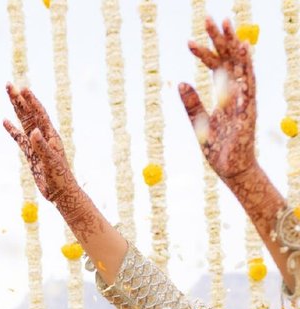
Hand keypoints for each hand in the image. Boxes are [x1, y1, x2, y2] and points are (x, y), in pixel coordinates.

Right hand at [4, 85, 77, 205]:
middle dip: (19, 99)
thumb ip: (41, 146)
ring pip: (23, 122)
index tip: (22, 88)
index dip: (30, 101)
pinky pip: (19, 138)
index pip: (39, 113)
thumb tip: (34, 131)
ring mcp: (35, 143)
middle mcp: (43, 135)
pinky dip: (12, 130)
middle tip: (8, 85)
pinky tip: (5, 121)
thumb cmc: (59, 176)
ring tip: (9, 95)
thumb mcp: (50, 161)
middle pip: (29, 113)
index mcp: (50, 135)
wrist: (60, 191)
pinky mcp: (30, 153)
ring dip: (15, 108)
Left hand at [182, 18, 257, 181]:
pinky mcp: (249, 108)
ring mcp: (244, 98)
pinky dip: (245, 67)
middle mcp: (236, 92)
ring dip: (234, 45)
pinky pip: (248, 84)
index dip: (204, 53)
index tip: (189, 41)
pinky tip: (242, 51)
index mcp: (223, 94)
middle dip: (220, 39)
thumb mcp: (199, 124)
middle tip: (210, 18)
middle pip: (229, 59)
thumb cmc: (218, 148)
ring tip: (228, 26)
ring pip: (241, 65)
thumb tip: (180, 82)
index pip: (215, 67)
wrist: (231, 168)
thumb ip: (192, 104)